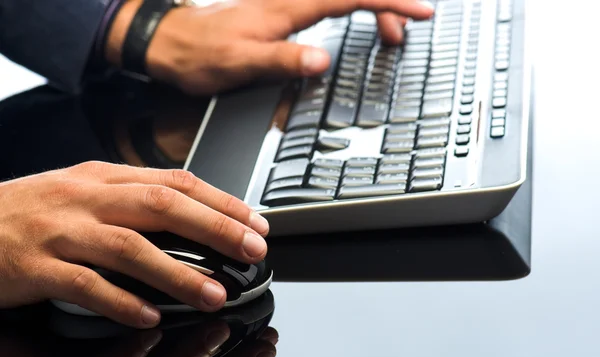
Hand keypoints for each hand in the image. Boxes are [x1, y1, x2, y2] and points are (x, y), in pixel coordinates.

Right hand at [0, 161, 269, 327]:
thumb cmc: (29, 212)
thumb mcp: (83, 191)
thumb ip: (131, 198)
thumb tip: (190, 212)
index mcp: (103, 179)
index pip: (175, 182)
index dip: (221, 201)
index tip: (255, 221)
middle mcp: (86, 198)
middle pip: (163, 206)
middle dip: (215, 228)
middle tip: (254, 250)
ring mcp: (60, 231)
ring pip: (130, 247)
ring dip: (178, 273)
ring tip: (215, 293)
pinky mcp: (33, 266)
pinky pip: (84, 286)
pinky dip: (121, 301)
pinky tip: (150, 317)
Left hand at [106, 0, 433, 94]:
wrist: (172, 44)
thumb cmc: (203, 54)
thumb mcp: (242, 63)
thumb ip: (284, 60)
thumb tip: (323, 60)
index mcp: (288, 7)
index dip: (389, 2)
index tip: (419, 13)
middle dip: (387, 7)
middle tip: (404, 36)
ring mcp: (287, 3)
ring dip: (372, 10)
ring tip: (389, 36)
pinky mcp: (282, 12)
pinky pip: (329, 4)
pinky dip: (352, 11)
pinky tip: (356, 25)